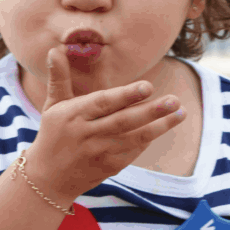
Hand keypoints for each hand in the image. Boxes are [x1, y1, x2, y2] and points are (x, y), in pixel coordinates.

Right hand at [24, 48, 185, 201]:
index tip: (148, 86)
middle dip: (151, 111)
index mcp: (73, 115)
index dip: (126, 95)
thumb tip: (54, 50)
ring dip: (160, 126)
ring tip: (180, 113)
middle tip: (174, 100)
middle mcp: (87, 135)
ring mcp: (100, 153)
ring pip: (134, 138)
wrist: (48, 179)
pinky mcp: (110, 167)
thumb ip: (59, 78)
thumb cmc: (53, 134)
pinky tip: (165, 126)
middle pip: (123, 122)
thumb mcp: (52, 105)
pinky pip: (134, 151)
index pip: (103, 103)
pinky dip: (149, 139)